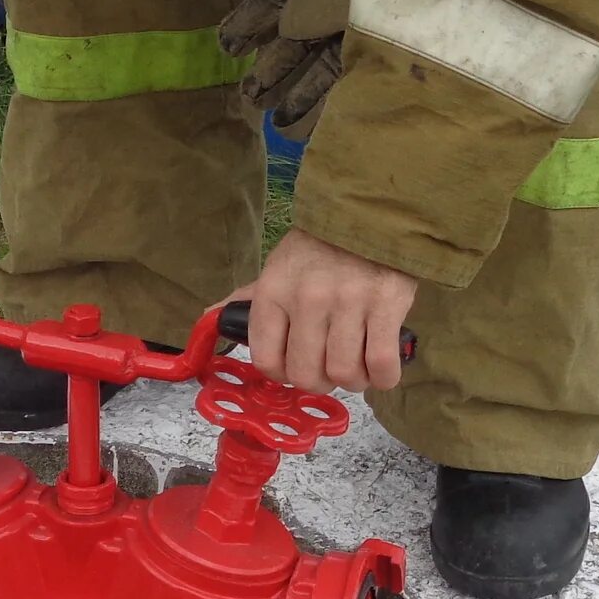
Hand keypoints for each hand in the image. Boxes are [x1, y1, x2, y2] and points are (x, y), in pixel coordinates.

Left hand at [234, 230, 417, 395]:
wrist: (369, 215)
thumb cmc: (320, 248)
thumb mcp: (278, 267)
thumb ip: (249, 297)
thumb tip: (211, 316)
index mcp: (274, 292)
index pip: (267, 360)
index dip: (284, 375)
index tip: (297, 369)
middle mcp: (307, 299)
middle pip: (306, 374)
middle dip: (320, 383)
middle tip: (330, 370)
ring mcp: (349, 302)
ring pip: (344, 373)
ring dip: (353, 381)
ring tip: (358, 367)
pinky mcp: (386, 304)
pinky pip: (381, 363)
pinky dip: (383, 377)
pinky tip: (381, 369)